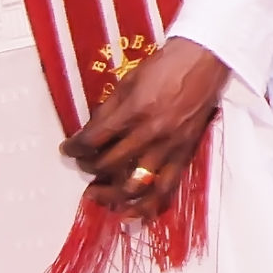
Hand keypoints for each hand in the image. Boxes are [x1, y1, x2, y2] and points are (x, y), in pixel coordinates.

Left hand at [59, 39, 228, 219]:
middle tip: (83, 164)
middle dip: (89, 167)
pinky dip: (146, 206)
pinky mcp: (184, 154)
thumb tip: (92, 131)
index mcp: (134, 111)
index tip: (68, 148)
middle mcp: (151, 133)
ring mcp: (169, 147)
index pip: (94, 139)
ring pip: (135, 185)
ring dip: (110, 194)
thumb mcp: (130, 80)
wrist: (204, 59)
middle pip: (109, 164)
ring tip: (97, 194)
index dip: (75, 147)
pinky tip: (130, 213)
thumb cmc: (166, 65)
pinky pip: (165, 189)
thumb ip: (110, 109)